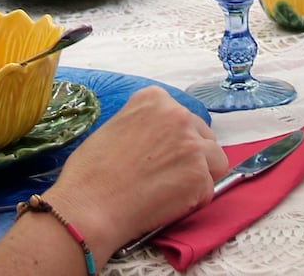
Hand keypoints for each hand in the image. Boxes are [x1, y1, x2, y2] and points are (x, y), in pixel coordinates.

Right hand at [39, 86, 227, 264]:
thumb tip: (160, 141)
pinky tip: (166, 205)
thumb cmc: (91, 172)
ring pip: (214, 161)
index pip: (182, 117)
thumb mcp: (116, 126)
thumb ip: (145, 125)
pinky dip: (192, 202)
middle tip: (166, 178)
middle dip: (190, 156)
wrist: (89, 205)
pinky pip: (207, 190)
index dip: (174, 140)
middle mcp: (178, 114)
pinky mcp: (199, 176)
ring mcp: (192, 144)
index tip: (161, 156)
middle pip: (202, 136)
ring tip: (169, 192)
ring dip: (197, 177)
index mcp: (154, 98)